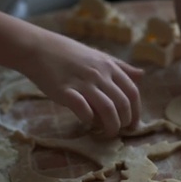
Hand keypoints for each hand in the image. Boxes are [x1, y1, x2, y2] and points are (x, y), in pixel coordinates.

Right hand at [23, 35, 143, 136]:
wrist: (39, 48)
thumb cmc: (68, 54)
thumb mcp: (98, 56)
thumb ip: (120, 67)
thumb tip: (142, 75)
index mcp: (109, 66)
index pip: (132, 92)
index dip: (136, 112)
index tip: (132, 125)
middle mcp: (99, 74)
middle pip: (123, 104)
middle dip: (124, 122)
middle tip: (119, 131)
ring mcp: (83, 83)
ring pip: (108, 109)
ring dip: (110, 126)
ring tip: (107, 133)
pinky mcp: (65, 91)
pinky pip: (84, 110)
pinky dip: (88, 120)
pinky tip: (86, 122)